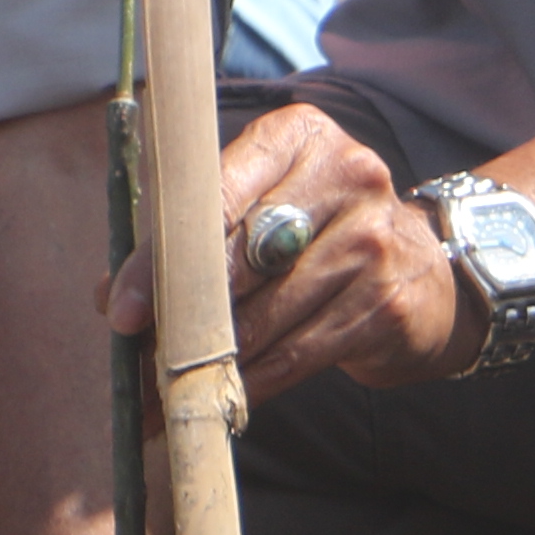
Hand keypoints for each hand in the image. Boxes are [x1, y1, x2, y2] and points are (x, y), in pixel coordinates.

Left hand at [119, 102, 478, 399]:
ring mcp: (374, 240)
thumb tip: (113, 300)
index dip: (161, 258)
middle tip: (141, 361)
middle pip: (238, 258)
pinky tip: (226, 398)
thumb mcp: (260, 211)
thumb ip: (190, 240)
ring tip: (171, 390)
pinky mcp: (387, 301)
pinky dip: (254, 383)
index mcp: (300, 136)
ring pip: (266, 315)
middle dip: (183, 316)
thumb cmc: (315, 235)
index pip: (214, 193)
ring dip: (214, 360)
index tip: (122, 311)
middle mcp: (348, 175)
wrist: (421, 272)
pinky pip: (299, 353)